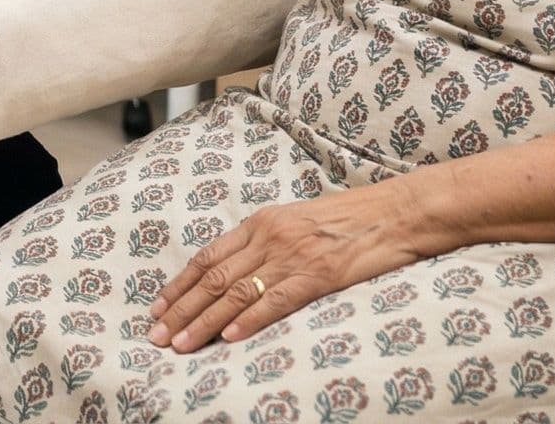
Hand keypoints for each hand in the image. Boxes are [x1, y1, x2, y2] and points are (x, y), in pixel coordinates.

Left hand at [147, 180, 437, 350]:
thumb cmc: (351, 218)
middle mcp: (270, 236)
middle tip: (156, 335)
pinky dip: (251, 320)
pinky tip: (230, 337)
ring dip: (205, 321)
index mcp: (262, 222)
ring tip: (182, 344)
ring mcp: (293, 255)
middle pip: (214, 277)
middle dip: (181, 309)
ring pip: (237, 292)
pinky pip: (277, 300)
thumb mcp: (298, 221)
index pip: (208, 257)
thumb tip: (236, 270)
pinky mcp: (319, 274)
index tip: (157, 307)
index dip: (180, 284)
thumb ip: (267, 242)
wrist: (398, 211)